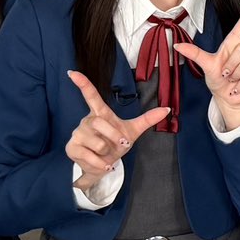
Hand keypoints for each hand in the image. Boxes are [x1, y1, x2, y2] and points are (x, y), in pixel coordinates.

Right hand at [65, 69, 170, 190]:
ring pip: (98, 143)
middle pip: (101, 123)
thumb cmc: (116, 145)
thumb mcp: (132, 131)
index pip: (91, 96)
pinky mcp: (72, 147)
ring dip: (108, 153)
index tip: (73, 73)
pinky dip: (101, 164)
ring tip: (107, 155)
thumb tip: (167, 108)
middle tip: (121, 145)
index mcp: (100, 113)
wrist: (103, 166)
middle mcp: (87, 120)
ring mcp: (77, 133)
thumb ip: (147, 119)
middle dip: (115, 137)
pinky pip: (90, 156)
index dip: (83, 84)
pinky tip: (102, 164)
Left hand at [176, 0, 239, 132]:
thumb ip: (194, 53)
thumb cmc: (217, 79)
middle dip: (230, 67)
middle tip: (226, 75)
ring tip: (233, 81)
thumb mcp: (205, 65)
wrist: (228, 97)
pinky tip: (239, 87)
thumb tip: (177, 45)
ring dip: (236, 77)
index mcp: (232, 42)